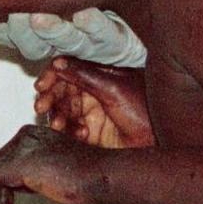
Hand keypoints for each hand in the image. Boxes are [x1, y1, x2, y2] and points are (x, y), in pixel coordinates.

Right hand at [0, 6, 146, 67]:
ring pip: (68, 43)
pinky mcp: (119, 42)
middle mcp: (66, 39)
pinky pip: (106, 37)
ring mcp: (92, 43)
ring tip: (41, 18)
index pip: (8, 30)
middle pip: (33, 45)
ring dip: (53, 32)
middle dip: (19, 31)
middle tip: (12, 13)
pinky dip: (94, 27)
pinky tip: (85, 14)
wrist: (152, 3)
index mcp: (45, 26)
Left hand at [0, 125, 101, 203]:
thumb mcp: (53, 175)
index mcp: (35, 135)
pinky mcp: (18, 163)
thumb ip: (31, 179)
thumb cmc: (89, 179)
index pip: (6, 160)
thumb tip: (7, 193)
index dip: (2, 188)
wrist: (104, 175)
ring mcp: (21, 147)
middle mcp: (25, 136)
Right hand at [35, 57, 153, 149]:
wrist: (160, 141)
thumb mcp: (113, 88)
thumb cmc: (146, 111)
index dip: (51, 77)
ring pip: (61, 112)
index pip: (66, 70)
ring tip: (60, 124)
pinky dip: (69, 133)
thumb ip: (85, 75)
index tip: (42, 85)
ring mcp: (90, 113)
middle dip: (50, 98)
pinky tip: (80, 135)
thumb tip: (58, 62)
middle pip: (59, 92)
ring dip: (57, 117)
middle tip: (43, 106)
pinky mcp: (89, 134)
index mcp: (97, 75)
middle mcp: (91, 92)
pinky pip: (69, 131)